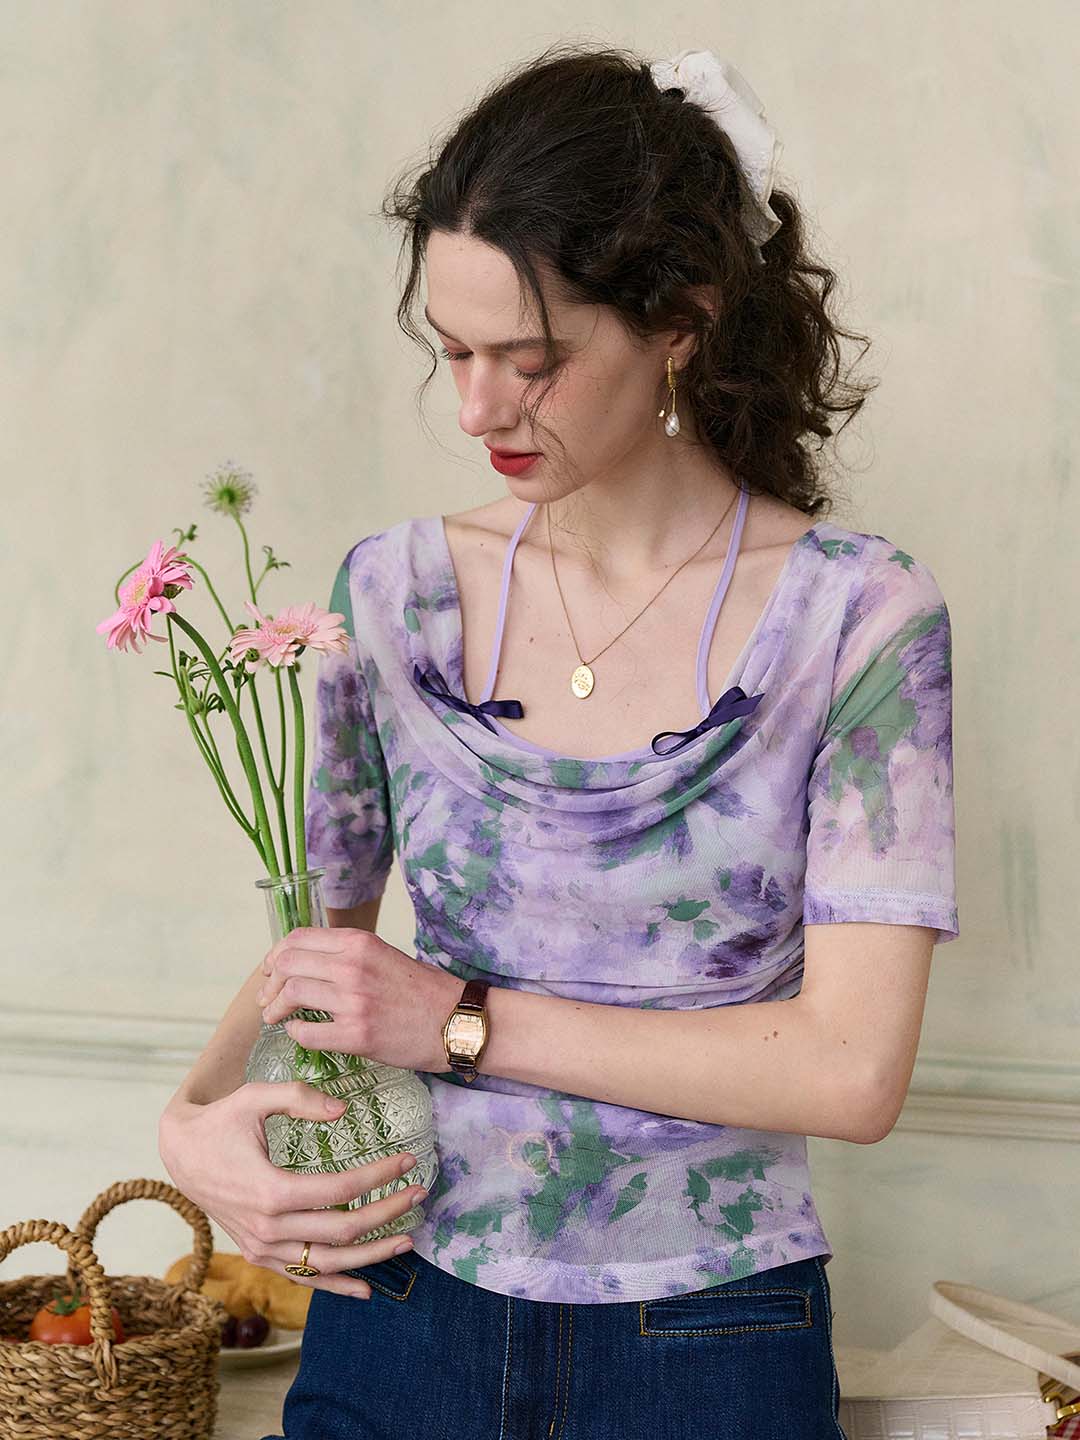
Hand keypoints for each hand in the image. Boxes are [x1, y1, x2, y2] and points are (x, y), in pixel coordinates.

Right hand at [157, 1083, 427, 1299]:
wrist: (181, 1153)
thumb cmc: (221, 1121)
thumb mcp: (255, 1097)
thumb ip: (300, 1099)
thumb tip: (343, 1110)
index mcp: (271, 1190)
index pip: (340, 1190)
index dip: (379, 1176)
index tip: (407, 1160)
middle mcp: (268, 1228)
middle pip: (342, 1230)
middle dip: (387, 1213)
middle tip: (420, 1194)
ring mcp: (263, 1248)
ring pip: (328, 1263)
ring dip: (372, 1255)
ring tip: (407, 1240)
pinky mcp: (259, 1255)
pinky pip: (302, 1277)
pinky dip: (335, 1285)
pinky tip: (365, 1289)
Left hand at [256, 927, 462, 1071]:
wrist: (457, 1022)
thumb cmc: (425, 992)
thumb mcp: (385, 956)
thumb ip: (349, 956)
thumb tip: (308, 963)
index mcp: (360, 943)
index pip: (298, 938)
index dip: (276, 955)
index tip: (270, 970)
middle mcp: (353, 967)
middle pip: (288, 964)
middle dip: (270, 983)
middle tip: (267, 998)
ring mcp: (354, 1001)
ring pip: (292, 994)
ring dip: (275, 1008)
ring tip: (275, 1017)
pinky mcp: (357, 1035)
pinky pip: (306, 1032)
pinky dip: (295, 1033)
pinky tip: (299, 1033)